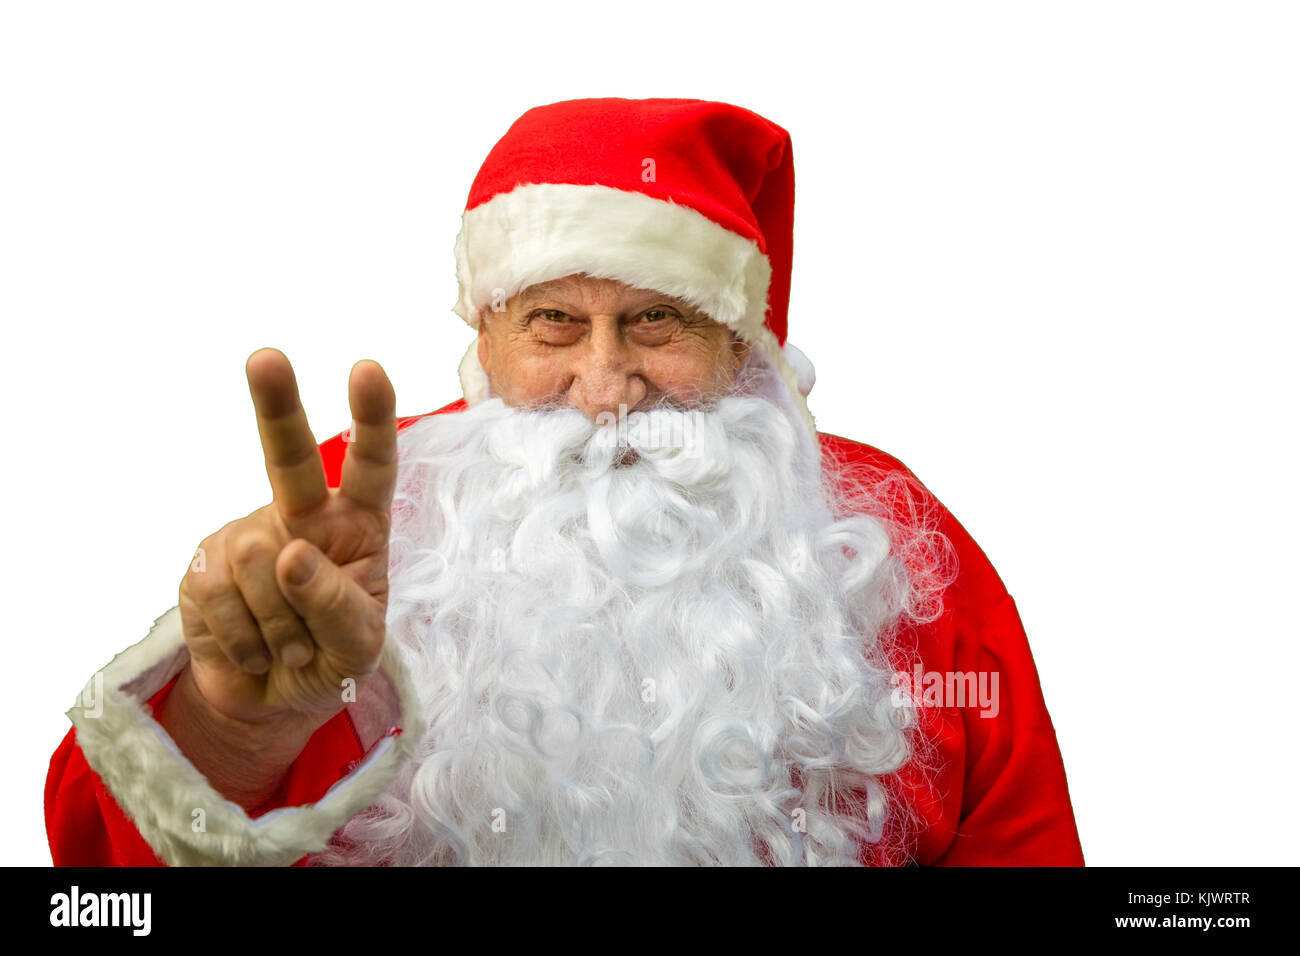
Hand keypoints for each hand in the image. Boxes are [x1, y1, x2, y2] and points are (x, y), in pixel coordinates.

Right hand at [176, 348, 396, 738]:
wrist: (271, 699)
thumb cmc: (333, 659)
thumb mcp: (360, 646)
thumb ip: (340, 605)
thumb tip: (290, 554)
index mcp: (358, 524)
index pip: (372, 467)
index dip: (372, 419)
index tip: (368, 371)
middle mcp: (304, 515)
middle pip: (289, 457)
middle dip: (275, 405)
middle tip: (265, 358)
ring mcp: (249, 534)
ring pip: (259, 562)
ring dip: (282, 623)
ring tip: (291, 644)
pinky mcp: (204, 564)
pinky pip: (221, 596)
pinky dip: (246, 638)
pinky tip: (257, 647)